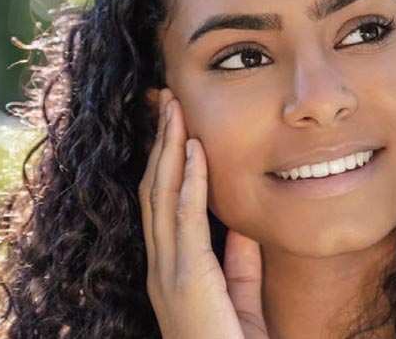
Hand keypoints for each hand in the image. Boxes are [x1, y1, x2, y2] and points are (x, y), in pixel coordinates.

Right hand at [139, 88, 269, 338]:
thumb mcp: (238, 294)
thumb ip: (238, 261)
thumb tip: (241, 225)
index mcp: (171, 268)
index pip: (161, 203)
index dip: (164, 161)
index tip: (173, 125)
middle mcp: (161, 266)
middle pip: (154, 190)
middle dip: (159, 143)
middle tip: (166, 101)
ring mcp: (169, 272)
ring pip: (162, 196)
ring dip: (168, 149)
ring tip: (173, 109)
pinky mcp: (188, 279)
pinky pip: (185, 219)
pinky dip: (187, 181)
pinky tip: (192, 151)